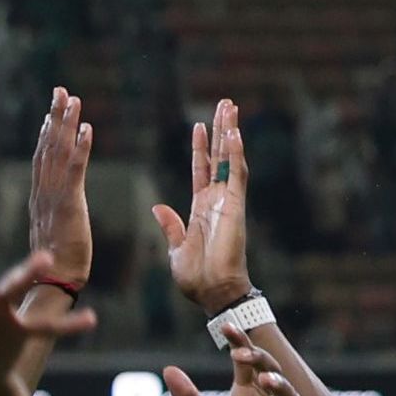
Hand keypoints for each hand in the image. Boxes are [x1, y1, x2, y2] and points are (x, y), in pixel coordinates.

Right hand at [27, 87, 95, 298]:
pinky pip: (75, 171)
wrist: (55, 285)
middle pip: (46, 149)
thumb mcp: (56, 238)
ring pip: (58, 154)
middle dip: (53, 119)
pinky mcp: (69, 207)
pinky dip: (80, 149)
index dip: (47, 134)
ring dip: (65, 125)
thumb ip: (57, 220)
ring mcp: (53, 200)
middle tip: (60, 91)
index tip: (51, 112)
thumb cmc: (57, 268)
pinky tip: (87, 128)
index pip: (43, 161)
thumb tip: (61, 215)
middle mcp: (42, 195)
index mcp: (40, 202)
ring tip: (72, 99)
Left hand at [157, 99, 253, 312]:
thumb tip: (159, 208)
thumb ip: (171, 226)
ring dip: (231, 133)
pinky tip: (234, 133)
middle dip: (221, 130)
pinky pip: (237, 174)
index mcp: (202, 208)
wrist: (212, 292)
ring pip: (232, 158)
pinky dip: (236, 154)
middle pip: (220, 156)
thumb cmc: (196, 277)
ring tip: (231, 107)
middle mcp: (218, 199)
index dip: (201, 148)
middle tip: (225, 103)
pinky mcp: (236, 206)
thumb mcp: (176, 248)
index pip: (202, 169)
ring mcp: (229, 200)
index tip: (199, 125)